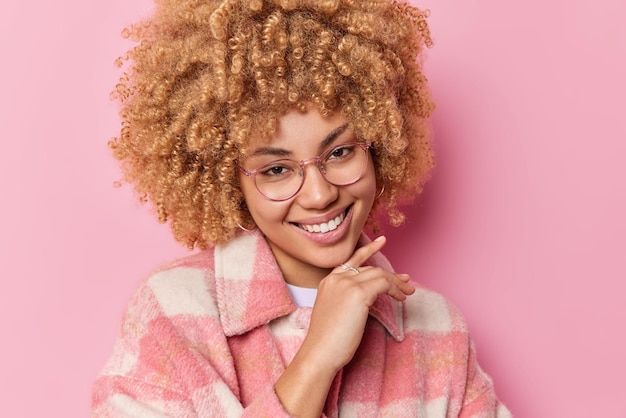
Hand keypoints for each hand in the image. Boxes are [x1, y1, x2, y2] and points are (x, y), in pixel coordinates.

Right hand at [302, 235, 414, 372]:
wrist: (320, 352)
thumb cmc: (328, 340)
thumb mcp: (334, 311)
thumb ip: (346, 299)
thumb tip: (368, 297)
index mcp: (328, 281)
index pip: (352, 261)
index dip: (368, 251)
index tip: (381, 242)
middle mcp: (337, 278)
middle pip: (369, 268)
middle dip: (390, 274)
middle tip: (406, 281)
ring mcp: (347, 284)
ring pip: (379, 274)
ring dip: (396, 282)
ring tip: (408, 291)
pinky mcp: (358, 294)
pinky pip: (384, 284)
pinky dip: (395, 289)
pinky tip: (401, 298)